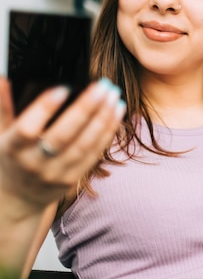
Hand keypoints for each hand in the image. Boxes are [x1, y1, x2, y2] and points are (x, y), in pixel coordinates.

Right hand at [0, 77, 125, 210]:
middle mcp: (34, 164)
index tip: (63, 87)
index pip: (27, 129)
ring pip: (83, 145)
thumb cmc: (10, 159)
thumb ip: (3, 107)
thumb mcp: (0, 134)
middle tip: (102, 86)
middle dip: (85, 109)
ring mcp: (55, 174)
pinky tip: (116, 112)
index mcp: (12, 149)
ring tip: (113, 96)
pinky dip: (107, 132)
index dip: (44, 109)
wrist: (17, 200)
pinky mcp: (72, 179)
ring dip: (102, 119)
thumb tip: (2, 78)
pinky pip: (93, 154)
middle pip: (63, 136)